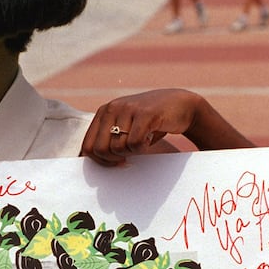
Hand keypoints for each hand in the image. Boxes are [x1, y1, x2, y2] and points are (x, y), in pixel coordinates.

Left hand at [79, 89, 201, 165]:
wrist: (181, 105)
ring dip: (132, 152)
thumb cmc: (150, 123)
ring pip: (118, 148)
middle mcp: (112, 107)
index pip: (87, 146)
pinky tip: (150, 139)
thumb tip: (93, 163)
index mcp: (103, 112)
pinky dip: (143, 148)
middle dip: (115, 159)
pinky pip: (135, 143)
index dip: (100, 161)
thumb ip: (108, 141)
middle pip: (100, 150)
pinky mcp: (145, 113)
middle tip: (131, 154)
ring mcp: (128, 108)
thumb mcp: (124, 128)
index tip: (115, 162)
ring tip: (142, 141)